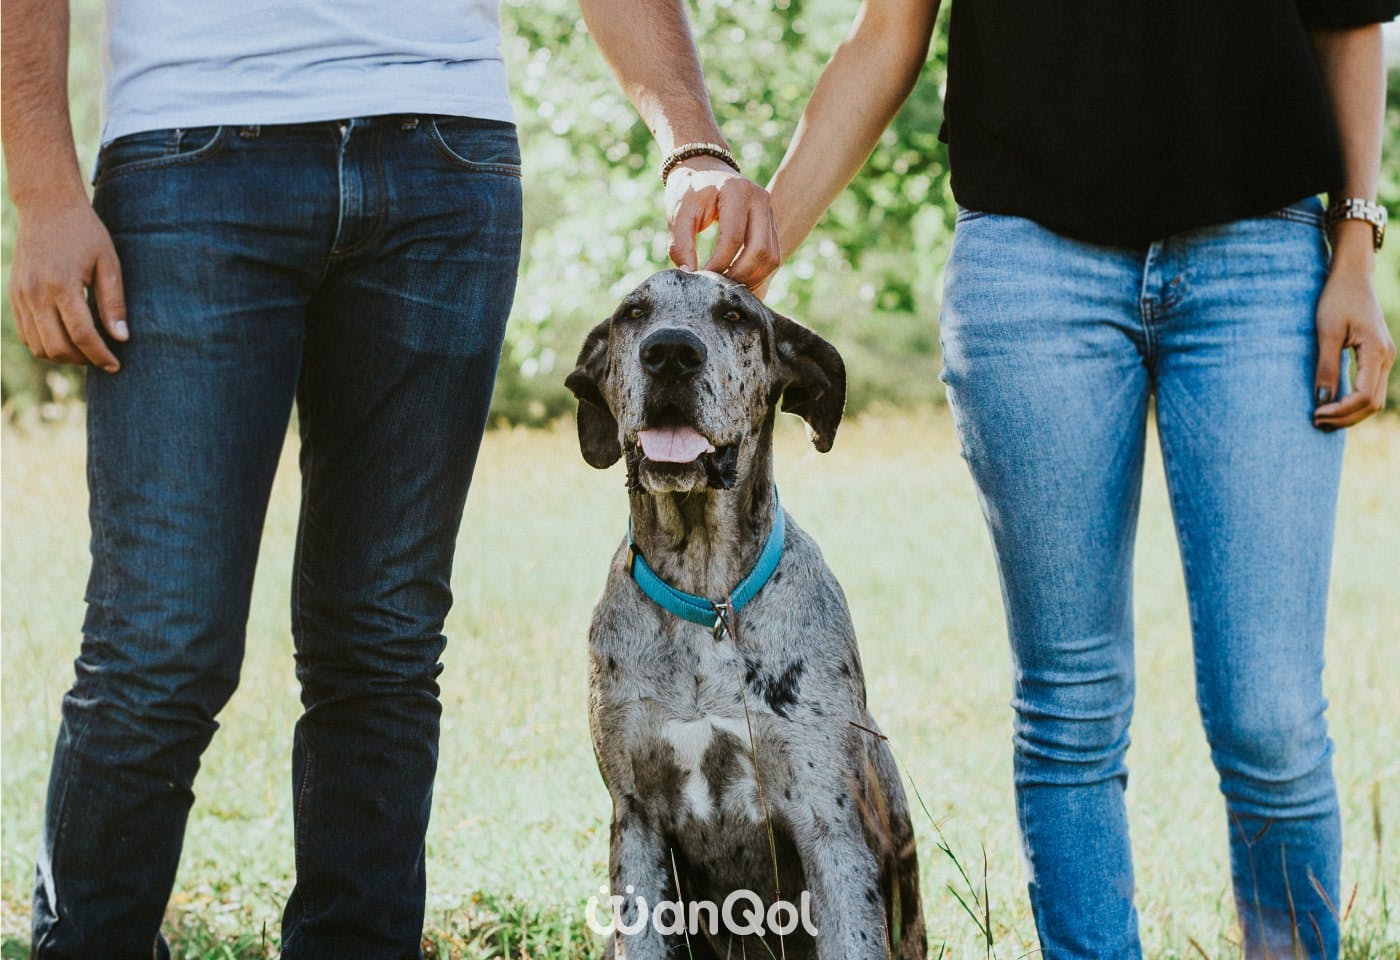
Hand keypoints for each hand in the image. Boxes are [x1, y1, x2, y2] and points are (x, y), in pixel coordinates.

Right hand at [9, 196, 127, 372]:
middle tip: (103, 359)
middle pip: (57, 347)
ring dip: (63, 355)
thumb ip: (113, 303)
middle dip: (82, 360)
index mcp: (62, 285)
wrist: (47, 206)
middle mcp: (35, 293)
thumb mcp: (108, 264)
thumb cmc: (85, 233)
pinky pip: (26, 333)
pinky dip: (45, 343)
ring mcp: (20, 295)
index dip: (100, 356)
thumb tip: (121, 338)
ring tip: (86, 350)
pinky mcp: (13, 294)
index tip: (116, 366)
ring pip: (38, 346)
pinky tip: (67, 338)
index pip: (82, 335)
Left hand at [665, 155, 780, 289]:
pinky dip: (757, 275)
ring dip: (751, 279)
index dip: (718, 265)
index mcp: (737, 191)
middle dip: (738, 275)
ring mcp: (771, 213)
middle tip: (716, 287)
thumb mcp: (678, 212)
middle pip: (760, 251)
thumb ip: (680, 243)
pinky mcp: (772, 226)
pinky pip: (772, 258)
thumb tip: (690, 274)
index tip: (701, 278)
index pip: (733, 238)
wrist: (706, 170)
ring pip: (771, 258)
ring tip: (726, 287)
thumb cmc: (690, 191)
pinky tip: (736, 280)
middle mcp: (761, 200)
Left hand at [1312, 265, 1393, 429]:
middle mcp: (1387, 357)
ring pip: (1374, 399)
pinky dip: (1354, 402)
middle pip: (1372, 403)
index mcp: (1376, 352)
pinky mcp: (1378, 356)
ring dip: (1350, 413)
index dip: (1340, 411)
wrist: (1352, 277)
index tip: (1315, 413)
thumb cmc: (1337, 299)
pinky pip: (1371, 388)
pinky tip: (1333, 405)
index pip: (1363, 396)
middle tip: (1316, 423)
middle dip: (1345, 418)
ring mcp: (1385, 357)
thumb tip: (1322, 401)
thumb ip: (1326, 367)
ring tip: (1322, 419)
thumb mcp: (1326, 333)